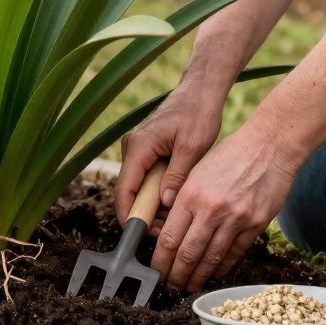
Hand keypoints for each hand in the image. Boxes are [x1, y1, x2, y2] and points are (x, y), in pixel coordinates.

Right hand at [115, 87, 223, 225]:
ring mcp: (137, 148)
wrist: (200, 90)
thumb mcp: (192, 148)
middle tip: (168, 229)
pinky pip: (146, 177)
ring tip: (175, 216)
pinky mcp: (146, 149)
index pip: (124, 189)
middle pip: (129, 190)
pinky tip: (175, 199)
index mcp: (139, 146)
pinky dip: (157, 191)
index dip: (130, 215)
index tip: (142, 234)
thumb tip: (166, 205)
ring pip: (138, 185)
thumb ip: (177, 177)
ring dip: (153, 203)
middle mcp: (132, 147)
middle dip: (145, 212)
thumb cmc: (198, 113)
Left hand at [151, 127, 299, 291]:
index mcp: (191, 195)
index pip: (168, 239)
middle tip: (170, 286)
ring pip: (211, 258)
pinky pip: (235, 253)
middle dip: (175, 276)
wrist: (269, 145)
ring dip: (198, 277)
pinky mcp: (255, 224)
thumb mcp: (197, 171)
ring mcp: (235, 219)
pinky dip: (222, 266)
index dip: (160, 261)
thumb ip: (183, 200)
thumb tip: (169, 230)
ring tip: (189, 286)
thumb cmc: (230, 154)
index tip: (156, 271)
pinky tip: (214, 273)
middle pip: (187, 254)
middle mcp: (211, 210)